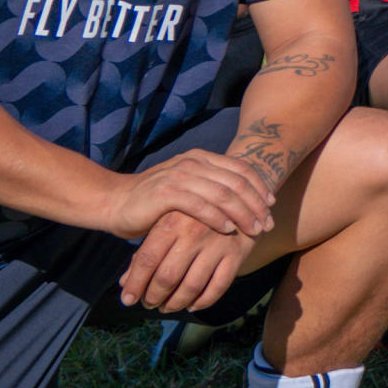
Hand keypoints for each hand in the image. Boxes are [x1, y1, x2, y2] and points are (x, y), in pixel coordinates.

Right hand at [106, 146, 279, 244]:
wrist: (115, 203)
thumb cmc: (156, 201)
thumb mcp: (189, 187)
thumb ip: (212, 187)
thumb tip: (247, 201)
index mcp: (201, 158)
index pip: (241, 169)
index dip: (260, 187)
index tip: (272, 207)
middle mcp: (193, 162)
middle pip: (237, 182)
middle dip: (256, 204)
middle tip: (267, 224)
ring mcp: (179, 176)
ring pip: (222, 193)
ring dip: (242, 213)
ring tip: (254, 230)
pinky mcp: (166, 193)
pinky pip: (200, 205)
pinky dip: (217, 217)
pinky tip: (228, 230)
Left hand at [119, 207, 251, 313]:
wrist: (235, 194)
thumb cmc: (191, 213)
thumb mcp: (166, 223)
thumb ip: (145, 252)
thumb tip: (125, 284)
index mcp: (171, 222)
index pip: (147, 260)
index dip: (135, 284)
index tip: (127, 299)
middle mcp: (194, 233)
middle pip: (167, 277)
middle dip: (153, 297)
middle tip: (149, 303)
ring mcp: (217, 244)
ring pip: (192, 286)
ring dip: (175, 303)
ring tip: (167, 307)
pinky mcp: (238, 253)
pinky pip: (219, 287)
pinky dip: (203, 301)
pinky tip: (192, 304)